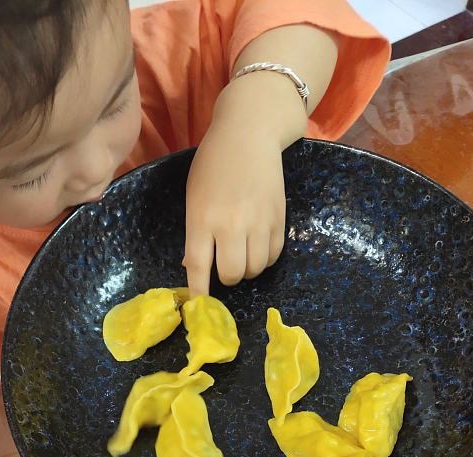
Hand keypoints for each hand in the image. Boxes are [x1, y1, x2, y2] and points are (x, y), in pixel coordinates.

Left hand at [184, 121, 285, 296]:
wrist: (249, 135)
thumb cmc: (214, 164)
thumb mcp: (194, 196)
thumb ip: (195, 233)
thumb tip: (194, 267)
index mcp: (202, 218)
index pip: (198, 266)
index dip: (198, 290)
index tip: (198, 305)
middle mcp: (231, 224)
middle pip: (231, 273)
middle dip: (227, 277)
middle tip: (225, 266)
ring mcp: (258, 222)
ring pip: (254, 269)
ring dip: (247, 269)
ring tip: (242, 254)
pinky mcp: (279, 219)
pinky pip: (273, 256)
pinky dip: (264, 259)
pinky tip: (258, 246)